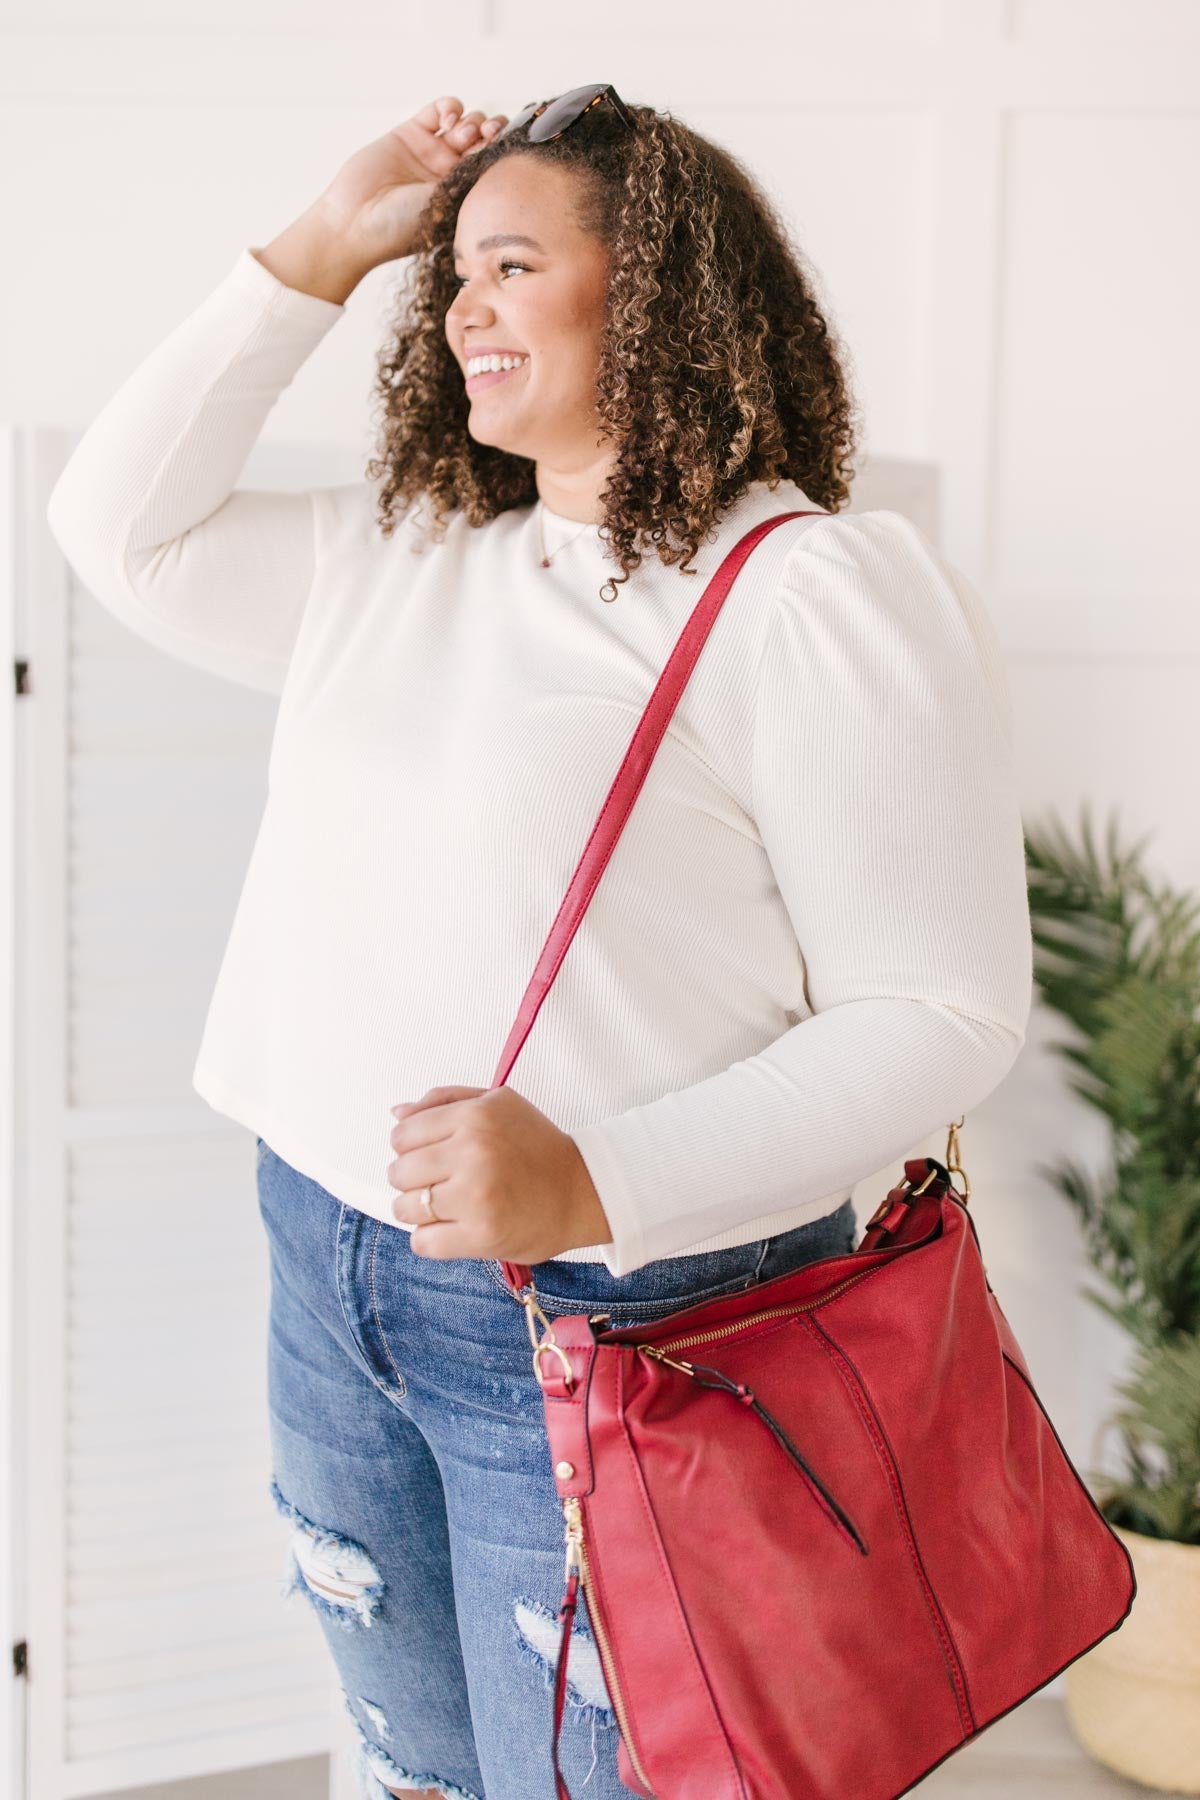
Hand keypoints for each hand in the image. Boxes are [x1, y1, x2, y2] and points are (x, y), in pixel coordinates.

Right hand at [314, 94, 508, 269]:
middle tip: (488, 137)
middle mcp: (451, 173)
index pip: (496, 166)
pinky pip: (438, 109)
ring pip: (466, 121)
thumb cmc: (402, 230)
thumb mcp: (450, 209)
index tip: (510, 149)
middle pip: (485, 140)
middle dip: (493, 133)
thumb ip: (475, 182)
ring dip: (472, 121)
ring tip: (461, 134)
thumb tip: (508, 160)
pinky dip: (449, 107)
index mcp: (466, 196)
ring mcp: (431, 151)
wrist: (357, 223)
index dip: (506, 152)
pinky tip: (446, 119)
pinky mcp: (410, 133)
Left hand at [386, 1085, 612, 1263]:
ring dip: (418, 1212)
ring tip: (445, 1208)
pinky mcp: (481, 1235)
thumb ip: (444, 1101)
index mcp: (476, 1116)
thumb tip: (396, 1114)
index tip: (429, 1156)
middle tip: (440, 1183)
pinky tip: (452, 1229)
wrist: (582, 1191)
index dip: (410, 1148)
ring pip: (406, 1208)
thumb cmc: (537, 1147)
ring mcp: (476, 1196)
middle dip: (412, 1180)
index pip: (402, 1134)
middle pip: (399, 1172)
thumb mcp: (497, 1104)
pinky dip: (430, 1239)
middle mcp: (473, 1152)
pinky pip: (422, 1242)